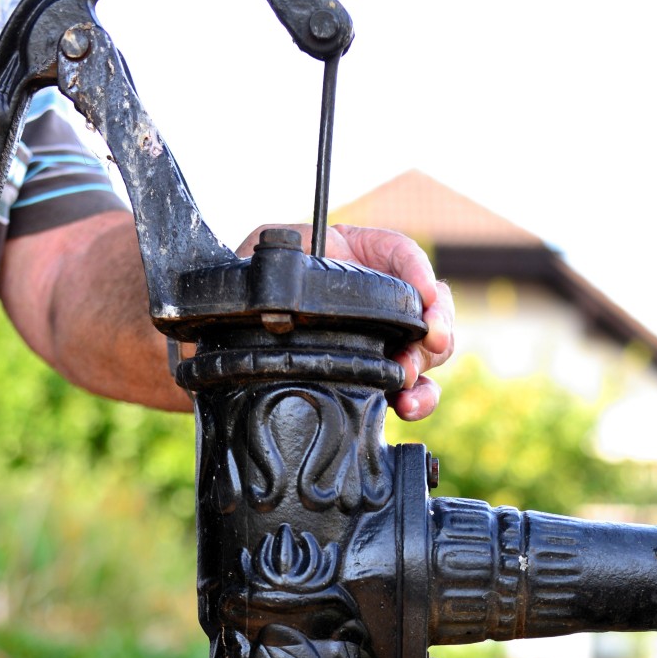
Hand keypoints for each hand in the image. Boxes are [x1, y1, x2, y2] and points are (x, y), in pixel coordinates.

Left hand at [236, 222, 453, 420]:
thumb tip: (310, 256)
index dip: (419, 272)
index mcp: (356, 257)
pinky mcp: (378, 383)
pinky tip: (406, 406)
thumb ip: (290, 251)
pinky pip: (415, 390)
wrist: (220, 353)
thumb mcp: (258, 257)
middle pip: (429, 308)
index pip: (401, 255)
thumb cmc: (240, 298)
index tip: (426, 295)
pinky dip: (420, 399)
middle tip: (429, 342)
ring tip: (409, 380)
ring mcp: (381, 344)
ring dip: (427, 366)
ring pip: (429, 352)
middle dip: (436, 326)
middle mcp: (376, 300)